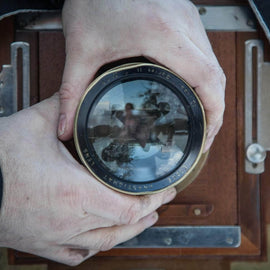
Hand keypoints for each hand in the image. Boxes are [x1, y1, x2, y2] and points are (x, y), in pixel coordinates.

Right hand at [0, 94, 175, 265]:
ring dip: (128, 233)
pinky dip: (94, 248)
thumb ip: (63, 107)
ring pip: (104, 244)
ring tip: (142, 222)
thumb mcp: (36, 124)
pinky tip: (100, 240)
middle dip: (147, 215)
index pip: (130, 207)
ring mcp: (56, 237)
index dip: (154, 201)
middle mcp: (70, 220)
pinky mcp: (41, 244)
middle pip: (123, 227)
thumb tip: (78, 94)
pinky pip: (75, 256)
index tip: (166, 191)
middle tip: (159, 204)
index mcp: (75, 193)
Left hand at [58, 0, 224, 151]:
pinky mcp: (185, 18)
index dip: (214, 112)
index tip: (206, 135)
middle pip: (216, 75)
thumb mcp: (80, 49)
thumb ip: (72, 92)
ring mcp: (188, 19)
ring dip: (212, 94)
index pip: (206, 78)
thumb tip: (66, 127)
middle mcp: (182, 25)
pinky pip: (204, 53)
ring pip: (214, 64)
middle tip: (203, 134)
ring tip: (201, 118)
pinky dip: (204, 78)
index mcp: (160, 33)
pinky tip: (193, 90)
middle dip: (215, 110)